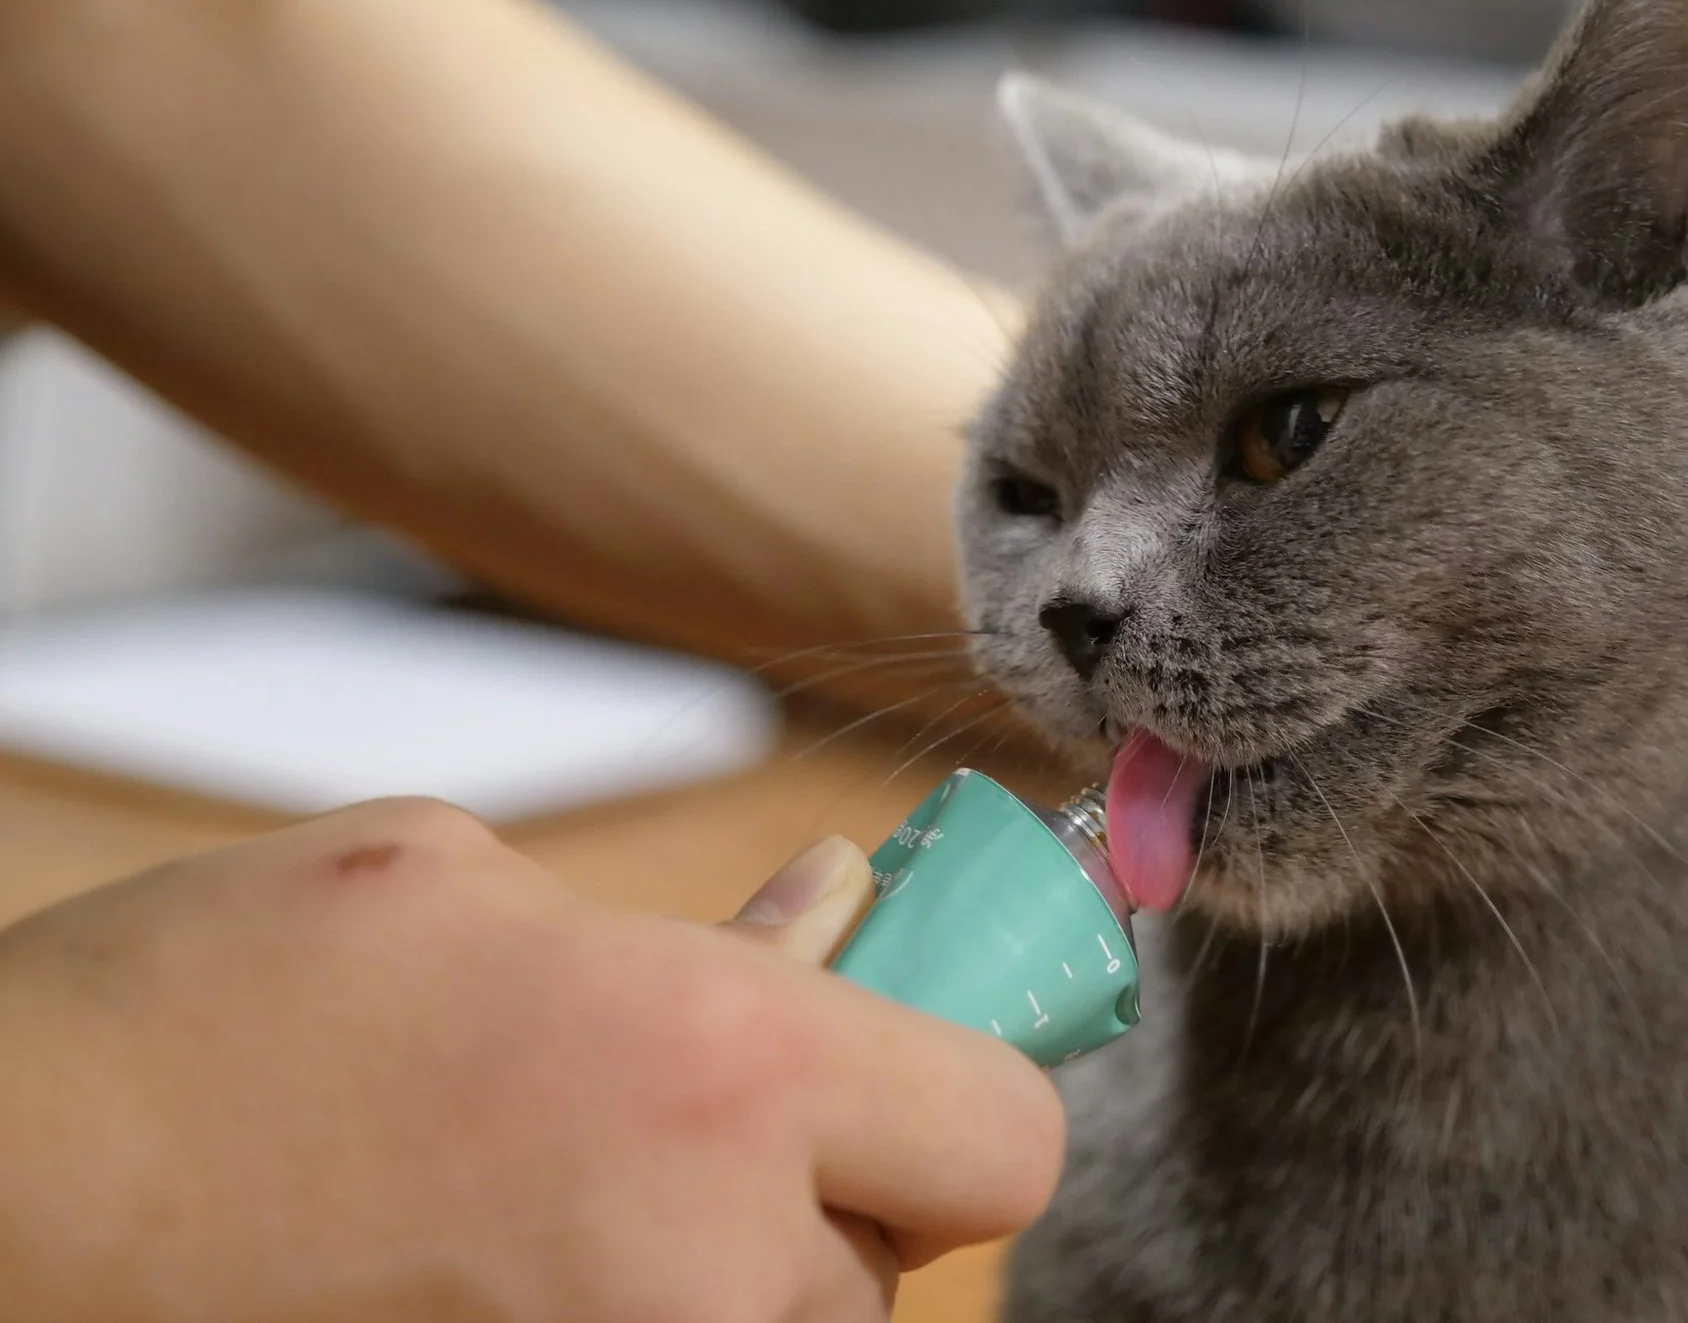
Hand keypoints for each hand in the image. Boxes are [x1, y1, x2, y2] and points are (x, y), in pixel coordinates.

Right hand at [0, 800, 1061, 1320]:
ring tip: (562, 1202)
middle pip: (900, 1256)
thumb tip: (836, 916)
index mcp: (714, 1070)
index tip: (895, 1058)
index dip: (962, 1087)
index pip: (1002, 1136)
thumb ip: (689, 930)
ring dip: (730, 1272)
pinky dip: (643, 1315)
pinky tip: (509, 1266)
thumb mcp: (453, 894)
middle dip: (826, 1189)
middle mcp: (709, 1264)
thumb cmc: (199, 1021)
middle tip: (689, 1129)